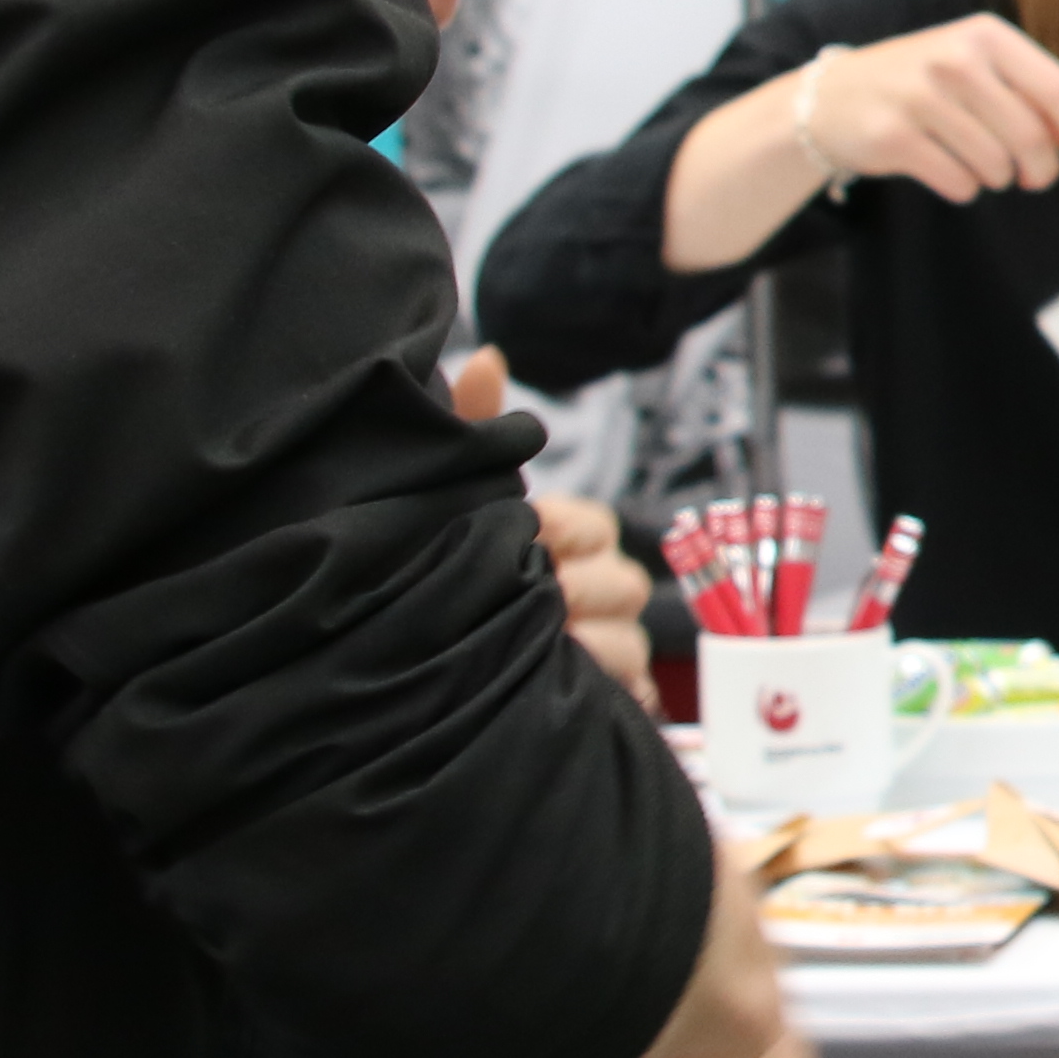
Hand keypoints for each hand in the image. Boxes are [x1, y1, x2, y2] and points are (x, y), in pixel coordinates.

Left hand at [449, 349, 652, 703]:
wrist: (423, 662)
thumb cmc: (460, 562)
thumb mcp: (463, 496)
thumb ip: (475, 425)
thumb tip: (488, 357)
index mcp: (572, 537)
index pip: (590, 524)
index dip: (561, 530)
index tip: (526, 536)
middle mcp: (601, 587)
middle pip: (620, 583)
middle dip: (577, 591)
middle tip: (535, 600)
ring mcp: (612, 645)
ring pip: (631, 643)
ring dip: (595, 646)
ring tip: (553, 651)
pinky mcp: (611, 699)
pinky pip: (635, 698)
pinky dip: (612, 697)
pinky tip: (573, 695)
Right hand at [809, 13, 1058, 203]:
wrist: (831, 96)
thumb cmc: (923, 84)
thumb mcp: (978, 69)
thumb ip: (1033, 96)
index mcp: (987, 36)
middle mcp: (956, 59)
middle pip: (1032, 138)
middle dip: (1039, 169)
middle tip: (1030, 176)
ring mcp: (920, 96)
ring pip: (996, 166)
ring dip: (994, 177)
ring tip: (970, 157)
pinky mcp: (892, 136)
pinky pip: (959, 184)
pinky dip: (961, 187)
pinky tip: (941, 166)